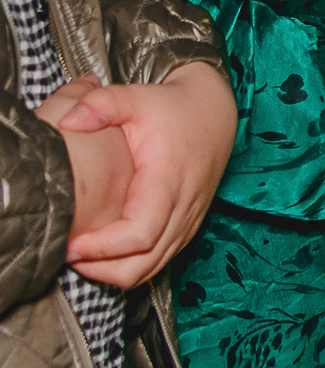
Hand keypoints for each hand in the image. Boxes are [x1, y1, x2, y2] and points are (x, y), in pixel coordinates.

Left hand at [48, 62, 236, 287]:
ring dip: (115, 271)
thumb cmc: (173, 107)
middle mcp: (184, 206)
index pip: (141, 233)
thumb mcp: (137, 97)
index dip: (105, 248)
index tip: (72, 246)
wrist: (214, 112)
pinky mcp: (188, 224)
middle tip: (67, 256)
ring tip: (80, 257)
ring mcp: (189, 219)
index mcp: (168, 180)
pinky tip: (104, 253)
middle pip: (146, 262)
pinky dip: (132, 264)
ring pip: (154, 267)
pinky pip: (162, 258)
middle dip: (103, 270)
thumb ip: (101, 104)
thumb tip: (68, 121)